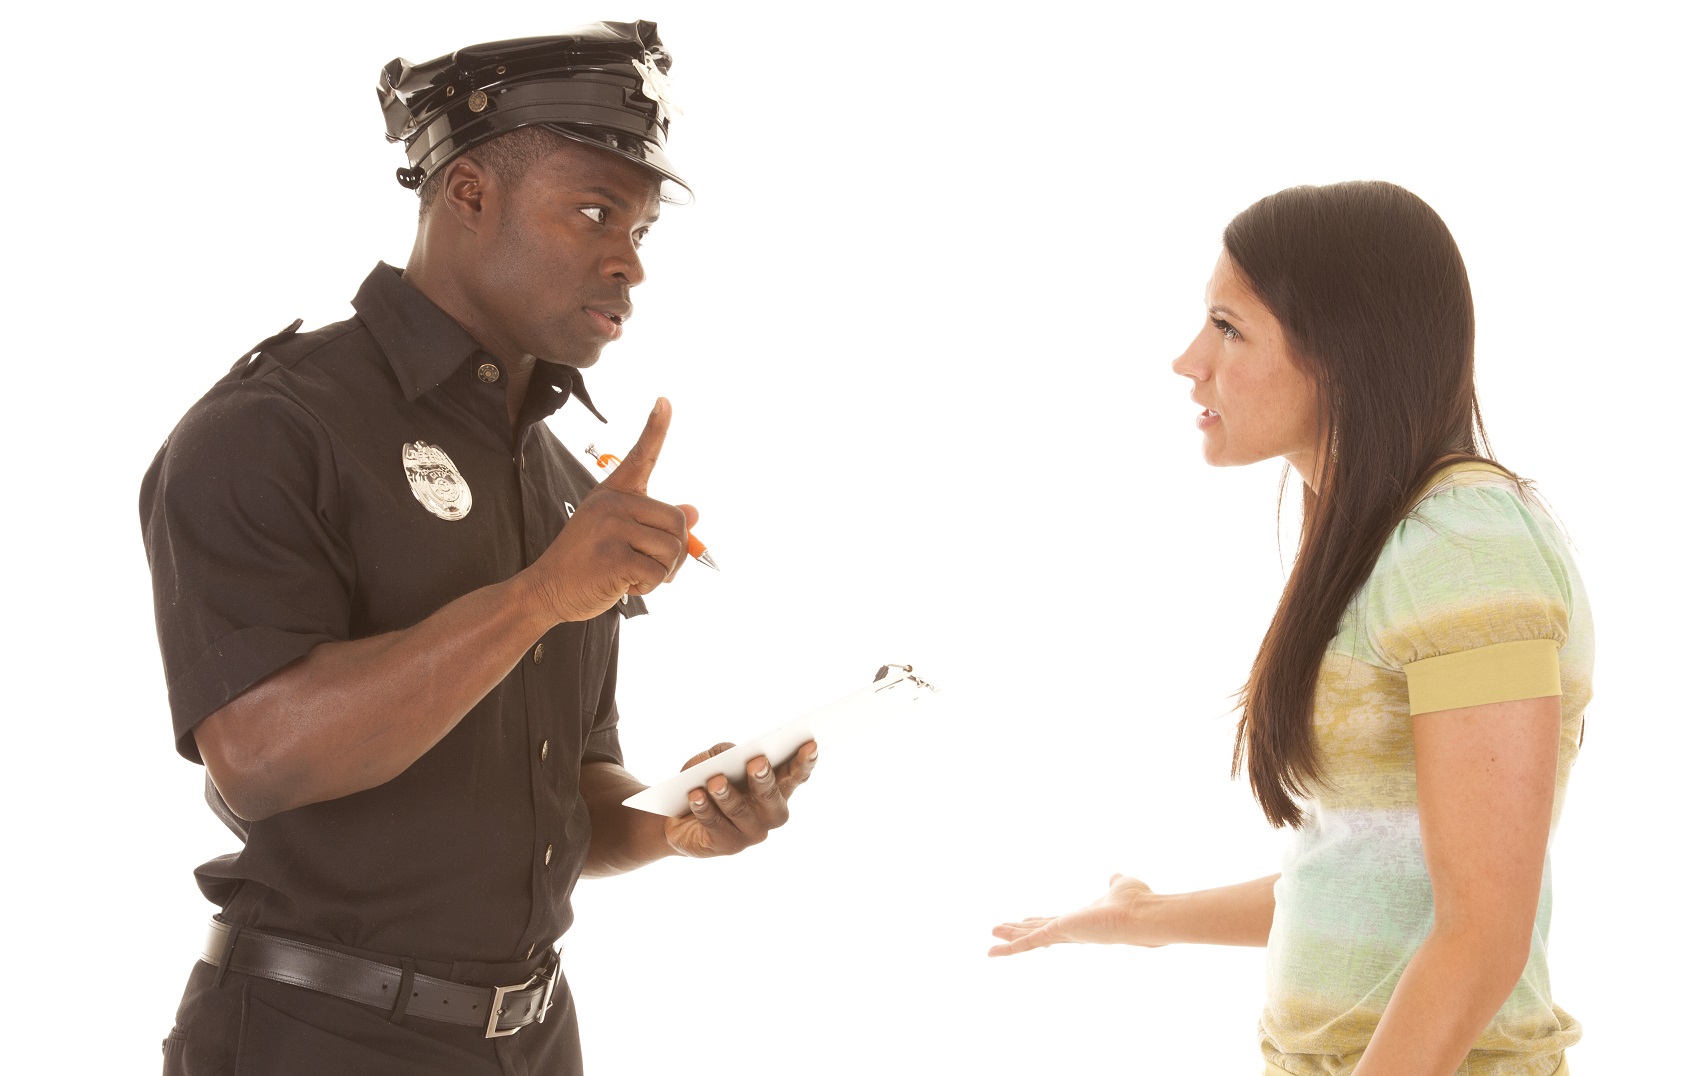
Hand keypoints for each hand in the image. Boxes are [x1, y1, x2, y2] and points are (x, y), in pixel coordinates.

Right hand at [522, 398, 698, 622]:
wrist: (547, 589)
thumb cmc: (587, 564)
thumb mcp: (619, 535)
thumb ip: (655, 523)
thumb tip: (694, 512)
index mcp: (614, 494)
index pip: (640, 456)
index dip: (656, 428)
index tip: (665, 401)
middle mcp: (612, 503)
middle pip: (677, 521)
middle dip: (674, 553)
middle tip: (650, 567)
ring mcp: (611, 527)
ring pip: (672, 549)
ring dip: (661, 573)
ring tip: (631, 575)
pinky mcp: (613, 556)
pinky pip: (657, 572)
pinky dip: (647, 587)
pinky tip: (623, 585)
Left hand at [663, 741, 818, 857]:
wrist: (677, 817)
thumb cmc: (703, 782)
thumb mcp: (711, 760)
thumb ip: (723, 753)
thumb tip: (732, 753)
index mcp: (774, 788)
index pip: (794, 776)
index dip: (804, 762)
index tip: (810, 744)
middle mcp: (768, 814)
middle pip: (772, 798)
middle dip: (764, 779)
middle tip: (756, 763)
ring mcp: (750, 833)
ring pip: (741, 812)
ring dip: (728, 795)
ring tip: (715, 782)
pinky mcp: (726, 846)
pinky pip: (716, 825)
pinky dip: (704, 808)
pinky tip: (695, 796)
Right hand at [988, 874, 1159, 956]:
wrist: (1141, 916)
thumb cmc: (1136, 902)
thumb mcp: (1121, 886)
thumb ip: (1115, 883)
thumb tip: (1114, 876)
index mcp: (1084, 919)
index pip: (1056, 922)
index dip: (1041, 921)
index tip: (1028, 921)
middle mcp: (1073, 929)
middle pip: (1039, 930)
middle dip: (1020, 930)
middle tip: (1000, 930)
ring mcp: (1065, 933)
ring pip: (1031, 937)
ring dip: (1011, 937)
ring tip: (991, 938)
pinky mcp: (1059, 933)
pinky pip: (1029, 942)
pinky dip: (1009, 948)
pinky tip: (992, 951)